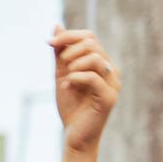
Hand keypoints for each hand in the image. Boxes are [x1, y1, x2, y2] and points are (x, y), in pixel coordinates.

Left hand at [49, 25, 120, 153]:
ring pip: (96, 58)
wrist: (74, 135)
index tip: (48, 43)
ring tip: (65, 76)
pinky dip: (76, 78)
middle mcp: (111, 71)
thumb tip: (56, 26)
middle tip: (59, 63)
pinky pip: (94, 78)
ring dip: (74, 63)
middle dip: (70, 49)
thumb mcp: (61, 74)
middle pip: (93, 44)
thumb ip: (60, 53)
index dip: (68, 36)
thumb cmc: (71, 105)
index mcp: (101, 63)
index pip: (90, 37)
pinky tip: (67, 86)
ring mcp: (113, 84)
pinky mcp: (109, 98)